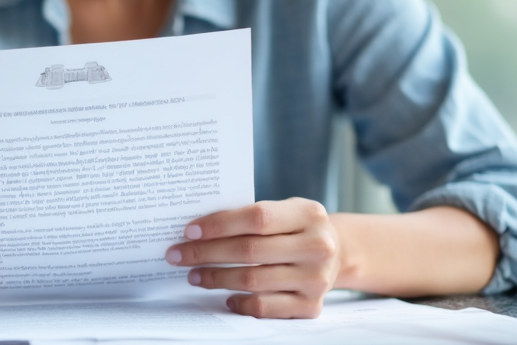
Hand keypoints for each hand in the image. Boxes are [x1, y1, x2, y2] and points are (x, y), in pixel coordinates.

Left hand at [165, 198, 338, 317]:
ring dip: (215, 278)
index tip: (189, 230)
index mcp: (309, 214)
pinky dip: (240, 302)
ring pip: (253, 280)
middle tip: (178, 254)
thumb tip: (198, 230)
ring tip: (194, 275)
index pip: (256, 218)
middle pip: (249, 250)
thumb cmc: (297, 227)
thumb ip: (252, 216)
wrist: (338, 253)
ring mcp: (316, 279)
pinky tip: (225, 296)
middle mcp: (318, 246)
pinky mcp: (311, 306)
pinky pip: (265, 307)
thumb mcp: (286, 210)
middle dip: (206, 253)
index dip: (219, 224)